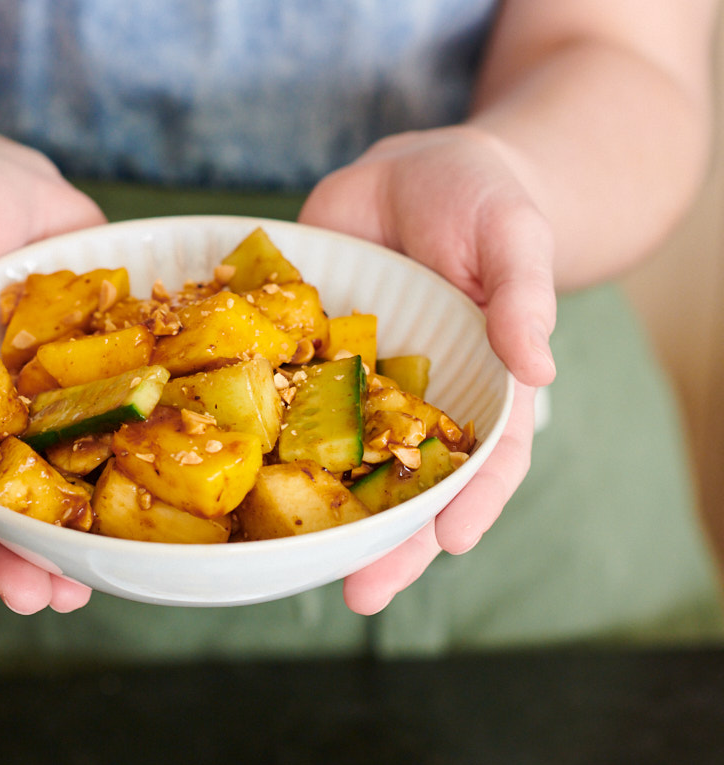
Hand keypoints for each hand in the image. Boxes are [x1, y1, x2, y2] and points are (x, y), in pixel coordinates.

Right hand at [0, 140, 105, 612]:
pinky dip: (125, 481)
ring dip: (63, 545)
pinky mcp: (95, 387)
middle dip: (5, 555)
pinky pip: (111, 439)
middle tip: (33, 598)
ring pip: (49, 489)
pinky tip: (147, 527)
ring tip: (81, 592)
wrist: (7, 187)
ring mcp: (40, 410)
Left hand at [298, 125, 556, 614]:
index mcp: (479, 388)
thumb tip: (538, 367)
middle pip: (405, 487)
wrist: (415, 168)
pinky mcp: (303, 355)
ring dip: (316, 516)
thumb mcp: (514, 238)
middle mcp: (414, 403)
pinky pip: (278, 399)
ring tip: (288, 568)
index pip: (486, 462)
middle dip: (386, 544)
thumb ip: (522, 298)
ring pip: (336, 462)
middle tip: (362, 596)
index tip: (450, 543)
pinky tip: (226, 473)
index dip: (471, 504)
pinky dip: (254, 437)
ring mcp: (355, 386)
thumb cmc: (485, 203)